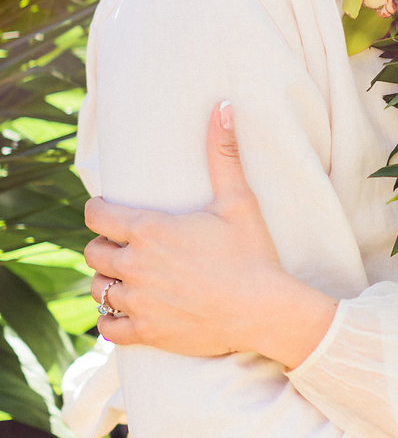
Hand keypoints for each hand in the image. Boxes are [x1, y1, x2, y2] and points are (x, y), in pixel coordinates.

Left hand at [85, 102, 314, 357]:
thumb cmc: (252, 253)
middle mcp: (135, 265)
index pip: (96, 216)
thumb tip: (224, 106)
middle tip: (125, 245)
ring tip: (129, 276)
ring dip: (108, 280)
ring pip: (97, 288)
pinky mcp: (145, 332)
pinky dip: (112, 318)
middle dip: (104, 246)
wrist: (265, 310)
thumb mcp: (238, 200)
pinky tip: (127, 310)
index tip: (111, 213)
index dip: (100, 212)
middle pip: (92, 252)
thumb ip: (223, 153)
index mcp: (150, 230)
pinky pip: (107, 326)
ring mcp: (138, 301)